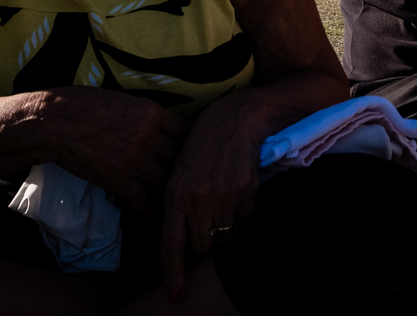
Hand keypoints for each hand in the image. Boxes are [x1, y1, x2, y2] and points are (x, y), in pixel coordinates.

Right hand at [46, 87, 188, 213]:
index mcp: (153, 114)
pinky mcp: (118, 179)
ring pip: (166, 181)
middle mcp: (150, 137)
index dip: (192, 143)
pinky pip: (142, 198)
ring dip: (170, 190)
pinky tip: (152, 212)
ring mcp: (135, 160)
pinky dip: (149, 207)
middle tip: (190, 178)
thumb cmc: (87, 104)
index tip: (194, 151)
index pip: (187, 131)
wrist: (56, 121)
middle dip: (186, 168)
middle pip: (181, 157)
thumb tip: (162, 124)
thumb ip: (148, 114)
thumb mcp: (127, 100)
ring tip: (176, 198)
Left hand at [161, 95, 262, 303]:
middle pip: (202, 245)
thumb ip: (178, 201)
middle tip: (209, 224)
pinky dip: (243, 212)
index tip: (177, 296)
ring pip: (225, 235)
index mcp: (174, 196)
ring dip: (226, 228)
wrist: (234, 120)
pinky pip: (245, 218)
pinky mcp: (245, 192)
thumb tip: (183, 234)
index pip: (171, 245)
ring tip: (224, 202)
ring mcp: (222, 197)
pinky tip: (238, 191)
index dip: (174, 273)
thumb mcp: (179, 170)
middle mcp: (196, 201)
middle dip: (206, 242)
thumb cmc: (203, 143)